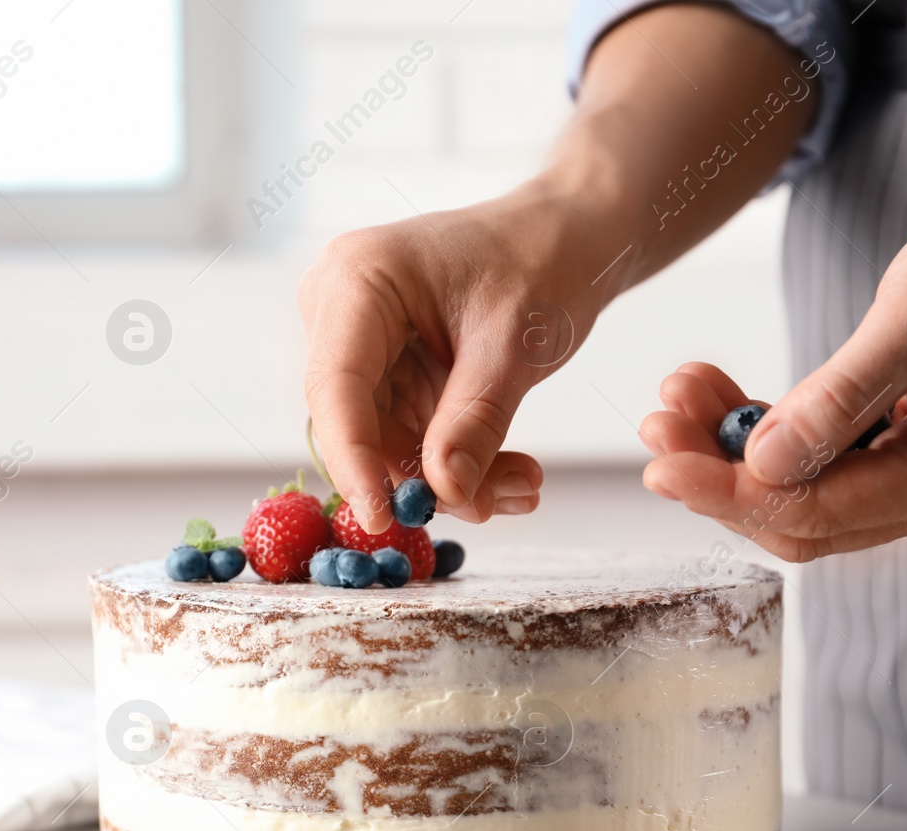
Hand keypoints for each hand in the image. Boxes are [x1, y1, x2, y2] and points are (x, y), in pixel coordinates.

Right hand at [300, 181, 606, 531]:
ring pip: (384, 438)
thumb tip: (443, 494)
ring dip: (447, 476)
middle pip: (357, 421)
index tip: (384, 518)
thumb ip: (475, 422)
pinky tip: (508, 475)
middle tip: (490, 505)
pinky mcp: (386, 368)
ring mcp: (360, 340)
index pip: (336, 385)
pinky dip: (455, 461)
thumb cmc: (543, 261)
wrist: (569, 236)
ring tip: (522, 486)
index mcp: (357, 278)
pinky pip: (407, 433)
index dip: (354, 460)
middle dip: (419, 474)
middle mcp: (341, 307)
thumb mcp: (515, 347)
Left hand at [640, 139, 906, 561]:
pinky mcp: (899, 449)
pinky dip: (763, 429)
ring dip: (729, 449)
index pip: (811, 514)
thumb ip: (840, 397)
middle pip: (796, 517)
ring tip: (677, 393)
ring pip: (797, 491)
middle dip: (716, 474)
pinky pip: (815, 460)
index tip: (657, 463)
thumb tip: (762, 462)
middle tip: (655, 421)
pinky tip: (717, 391)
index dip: (724, 494)